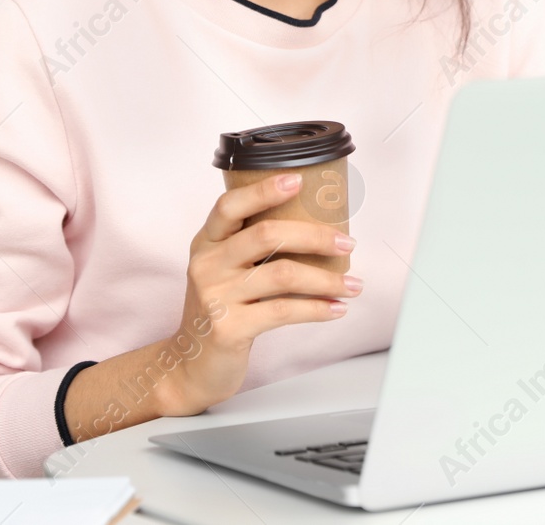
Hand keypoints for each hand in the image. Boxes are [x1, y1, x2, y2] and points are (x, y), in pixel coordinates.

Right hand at [163, 173, 360, 415]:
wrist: (191, 364)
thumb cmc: (220, 309)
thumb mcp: (224, 270)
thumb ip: (252, 247)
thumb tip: (318, 228)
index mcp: (206, 242)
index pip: (229, 206)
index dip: (263, 190)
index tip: (298, 180)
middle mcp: (207, 264)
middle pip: (266, 234)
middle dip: (315, 236)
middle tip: (347, 243)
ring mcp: (215, 297)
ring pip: (283, 274)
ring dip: (327, 279)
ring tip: (353, 285)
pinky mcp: (229, 328)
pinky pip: (284, 310)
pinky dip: (317, 308)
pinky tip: (336, 308)